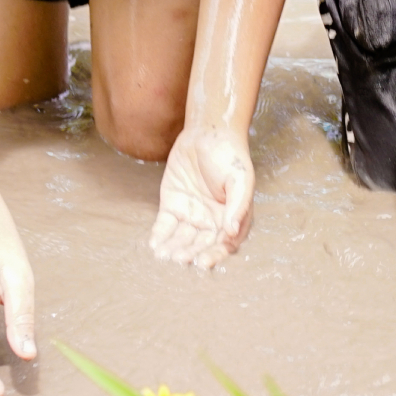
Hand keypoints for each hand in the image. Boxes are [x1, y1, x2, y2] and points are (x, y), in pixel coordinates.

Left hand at [149, 125, 255, 268]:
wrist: (208, 133)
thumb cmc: (230, 155)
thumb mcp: (240, 179)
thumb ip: (238, 206)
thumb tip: (232, 232)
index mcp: (231, 218)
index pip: (224, 244)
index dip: (214, 255)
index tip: (203, 262)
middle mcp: (211, 221)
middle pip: (200, 245)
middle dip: (190, 254)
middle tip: (179, 259)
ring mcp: (191, 215)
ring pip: (181, 239)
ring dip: (173, 249)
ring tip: (164, 255)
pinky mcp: (172, 207)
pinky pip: (165, 226)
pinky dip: (159, 236)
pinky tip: (155, 244)